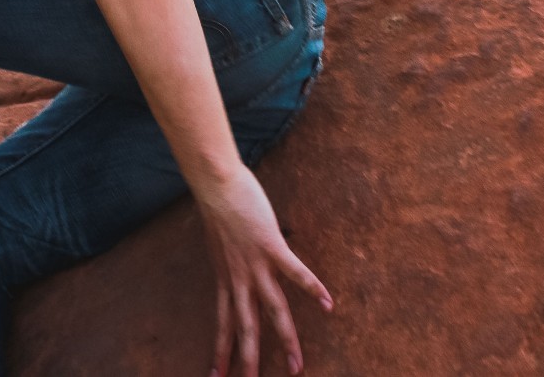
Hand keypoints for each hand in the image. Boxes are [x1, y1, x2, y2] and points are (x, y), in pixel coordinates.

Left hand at [198, 166, 330, 376]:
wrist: (215, 185)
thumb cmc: (217, 206)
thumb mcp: (218, 242)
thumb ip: (228, 259)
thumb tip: (233, 263)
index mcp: (225, 279)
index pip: (222, 324)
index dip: (220, 351)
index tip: (216, 376)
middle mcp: (238, 279)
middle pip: (246, 328)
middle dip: (250, 360)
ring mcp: (255, 265)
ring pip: (273, 311)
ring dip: (286, 340)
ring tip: (297, 365)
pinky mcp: (271, 247)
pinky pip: (295, 273)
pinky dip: (313, 288)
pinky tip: (328, 304)